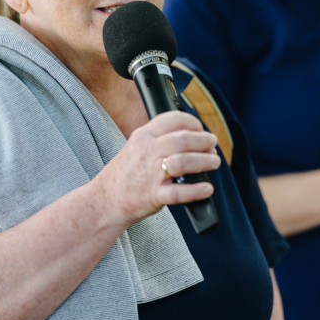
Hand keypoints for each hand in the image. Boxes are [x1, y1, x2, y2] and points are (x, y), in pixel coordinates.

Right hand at [94, 111, 220, 225]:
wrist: (105, 200)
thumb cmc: (125, 174)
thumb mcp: (136, 146)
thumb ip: (160, 139)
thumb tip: (194, 138)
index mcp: (143, 136)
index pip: (174, 119)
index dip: (194, 123)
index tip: (201, 130)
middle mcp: (146, 151)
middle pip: (183, 139)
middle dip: (204, 141)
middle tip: (213, 146)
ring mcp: (150, 174)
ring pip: (184, 162)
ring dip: (205, 161)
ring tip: (214, 162)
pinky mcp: (153, 195)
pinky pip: (178, 192)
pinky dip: (196, 190)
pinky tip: (207, 188)